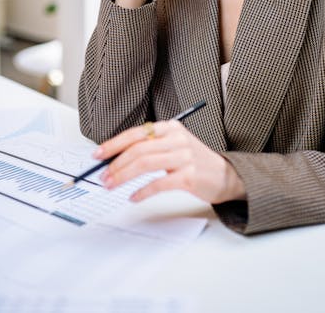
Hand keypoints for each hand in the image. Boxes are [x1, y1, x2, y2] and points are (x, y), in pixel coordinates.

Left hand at [94, 120, 245, 203]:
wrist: (226, 175)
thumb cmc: (194, 162)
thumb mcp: (174, 146)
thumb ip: (150, 148)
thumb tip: (116, 159)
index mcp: (171, 127)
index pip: (136, 133)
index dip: (114, 144)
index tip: (98, 154)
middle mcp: (177, 138)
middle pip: (138, 149)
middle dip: (116, 164)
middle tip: (102, 176)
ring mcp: (184, 157)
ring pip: (145, 164)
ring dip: (123, 176)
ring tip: (111, 185)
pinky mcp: (189, 176)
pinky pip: (159, 183)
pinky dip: (142, 191)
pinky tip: (133, 197)